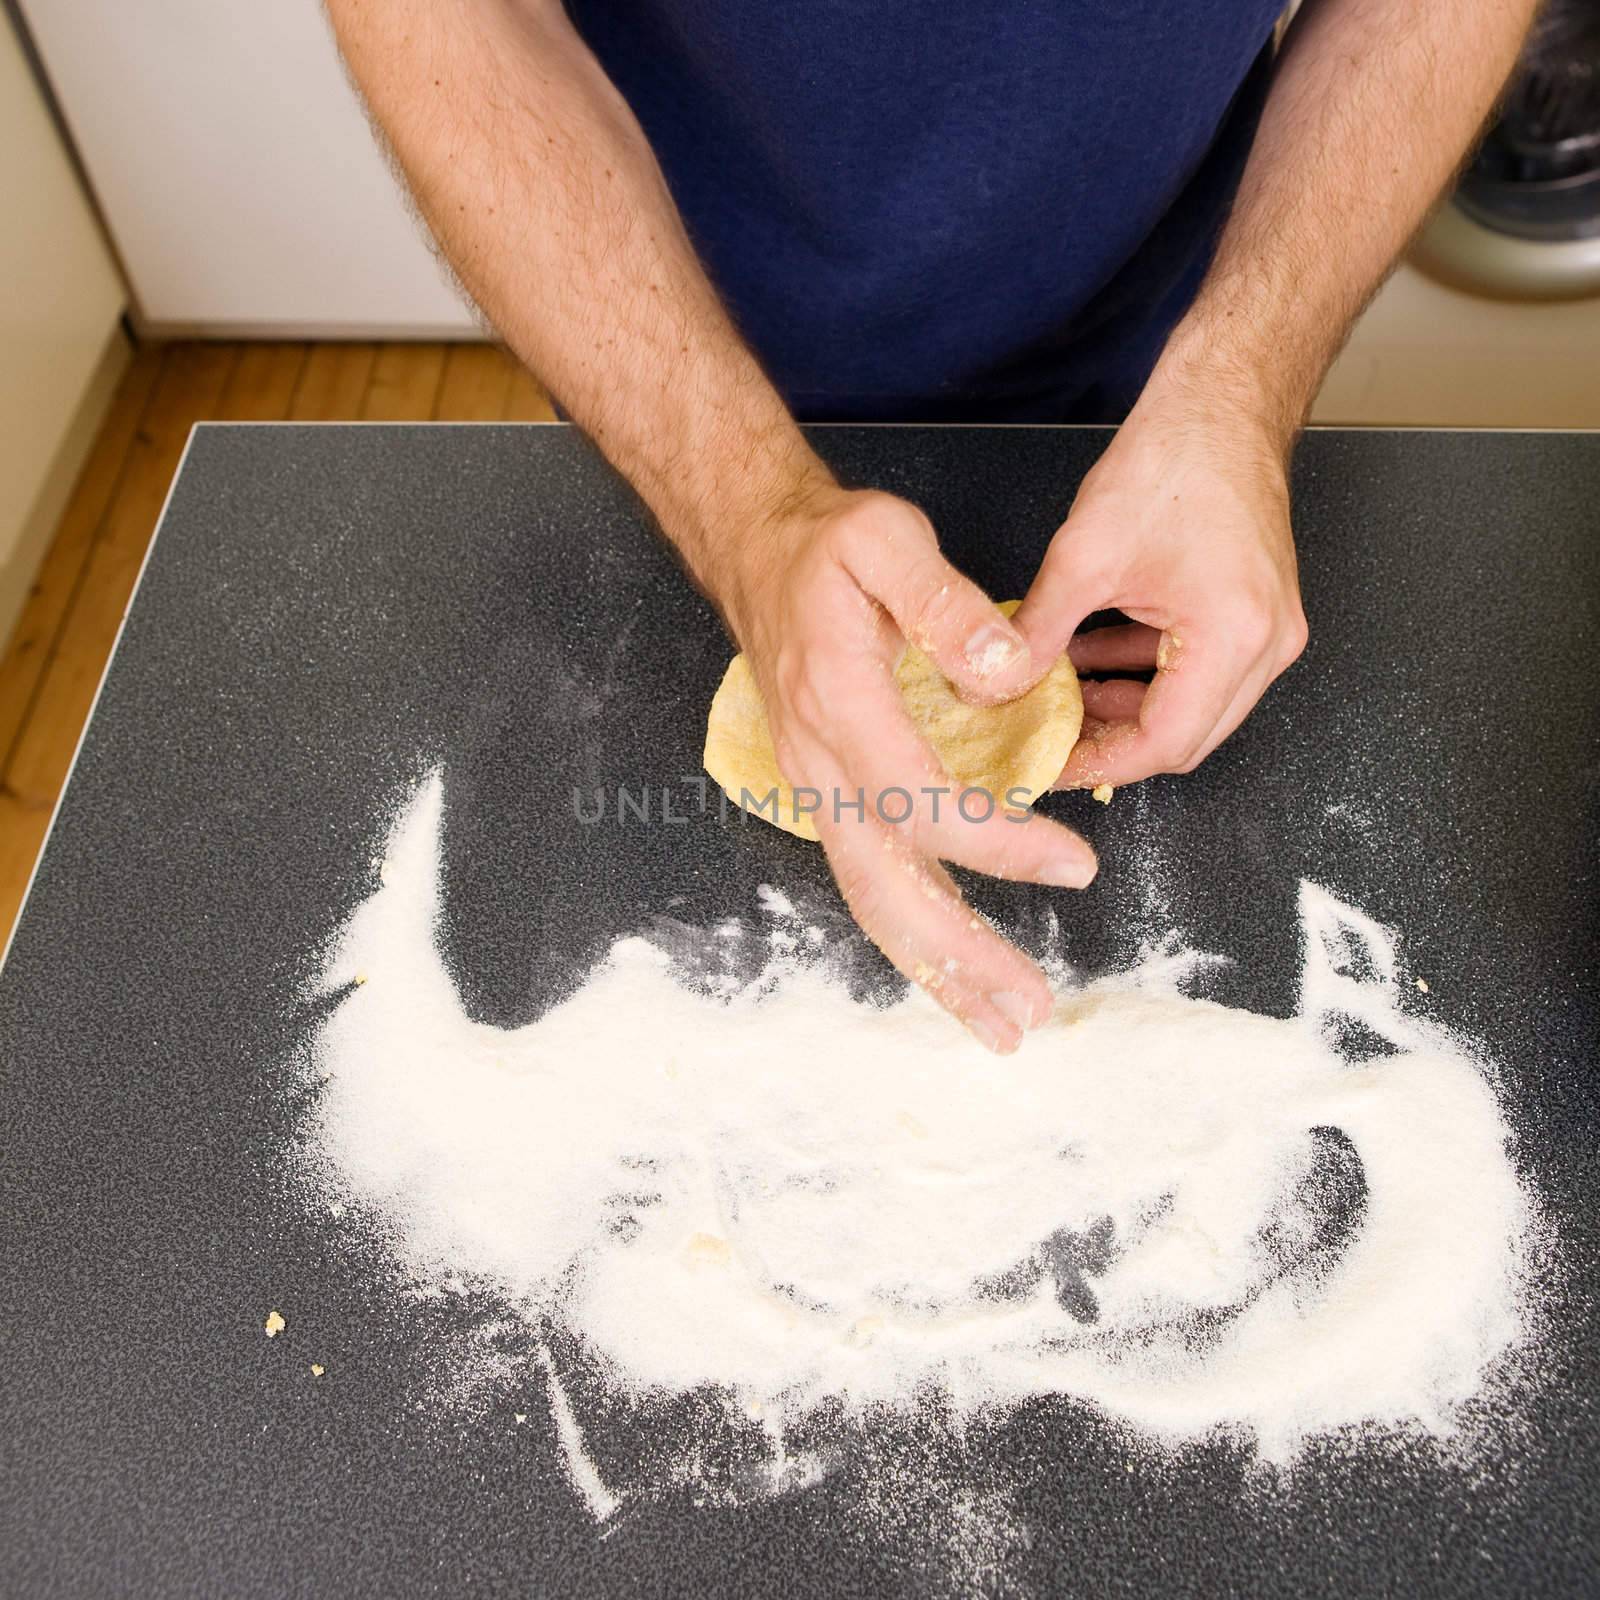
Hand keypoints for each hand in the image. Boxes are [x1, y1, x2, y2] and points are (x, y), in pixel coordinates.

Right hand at [720, 486, 1098, 1053]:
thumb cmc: (827, 549)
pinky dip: (916, 935)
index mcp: (840, 706)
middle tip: (1027, 1011)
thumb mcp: (885, 541)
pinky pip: (870, 881)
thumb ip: (945, 604)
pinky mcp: (831, 797)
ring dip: (936, 967)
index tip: (1074, 864)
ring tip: (999, 1021)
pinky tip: (958, 966)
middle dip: (958, 957)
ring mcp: (818, 789)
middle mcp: (820, 766)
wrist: (758, 555)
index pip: (918, 800)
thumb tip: (1007, 672)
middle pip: (884, 886)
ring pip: (871, 900)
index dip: (996, 844)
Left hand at [1012, 382, 1307, 787]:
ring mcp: (1269, 630)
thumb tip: (1000, 684)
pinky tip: (1092, 659)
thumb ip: (1040, 632)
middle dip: (1113, 745)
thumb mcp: (1084, 556)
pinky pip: (1198, 668)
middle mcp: (1267, 644)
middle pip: (1186, 737)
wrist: (1222, 403)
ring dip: (1126, 708)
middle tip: (1050, 741)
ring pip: (1192, 707)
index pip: (1165, 743)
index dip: (1101, 764)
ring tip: (1061, 698)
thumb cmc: (1174, 460)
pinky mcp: (1255, 613)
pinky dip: (1145, 673)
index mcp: (1234, 637)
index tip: (1051, 765)